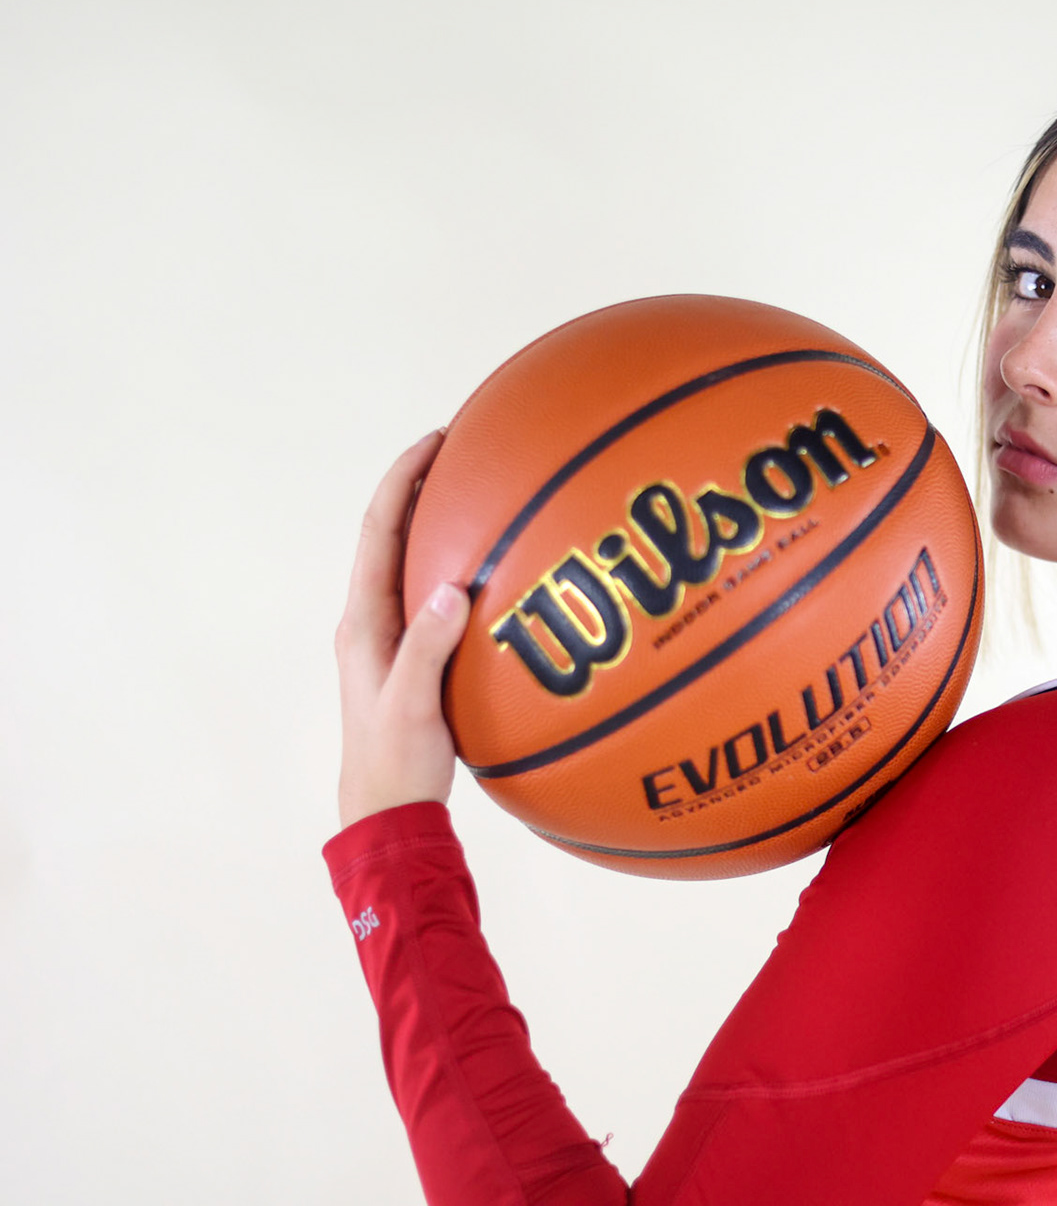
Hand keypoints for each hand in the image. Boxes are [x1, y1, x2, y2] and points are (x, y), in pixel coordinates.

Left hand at [335, 430, 471, 829]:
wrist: (384, 811)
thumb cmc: (394, 762)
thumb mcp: (413, 704)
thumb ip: (429, 648)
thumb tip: (452, 589)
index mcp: (364, 623)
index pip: (378, 532)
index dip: (402, 481)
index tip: (434, 441)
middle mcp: (372, 621)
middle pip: (392, 535)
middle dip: (422, 487)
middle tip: (461, 449)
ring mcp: (392, 638)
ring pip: (412, 563)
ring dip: (437, 523)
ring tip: (478, 491)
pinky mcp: (414, 656)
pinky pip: (434, 594)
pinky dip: (457, 565)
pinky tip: (495, 568)